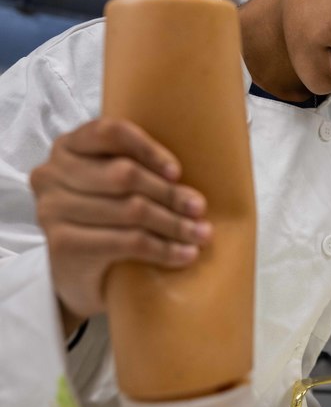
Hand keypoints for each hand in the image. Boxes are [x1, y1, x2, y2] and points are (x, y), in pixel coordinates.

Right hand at [30, 118, 211, 330]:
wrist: (77, 274)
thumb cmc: (105, 218)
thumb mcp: (113, 184)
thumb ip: (137, 164)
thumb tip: (197, 169)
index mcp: (68, 146)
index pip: (110, 132)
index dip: (147, 149)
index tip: (177, 172)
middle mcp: (52, 174)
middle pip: (123, 175)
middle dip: (169, 194)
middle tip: (199, 208)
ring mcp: (52, 210)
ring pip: (130, 210)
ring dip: (174, 224)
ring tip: (201, 234)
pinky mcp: (62, 244)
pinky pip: (126, 242)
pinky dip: (163, 249)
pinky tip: (186, 254)